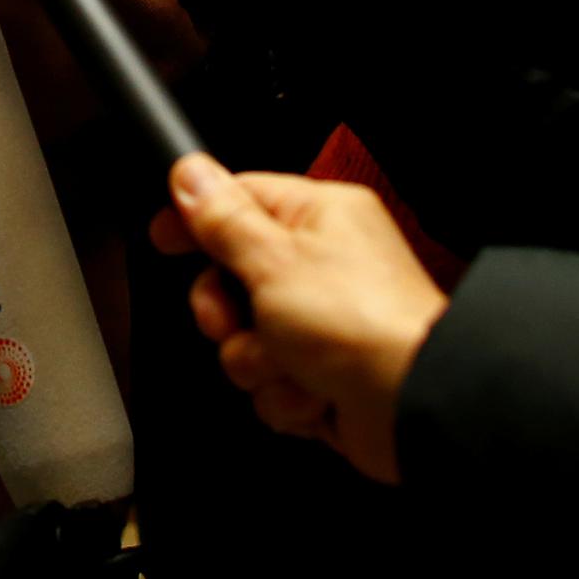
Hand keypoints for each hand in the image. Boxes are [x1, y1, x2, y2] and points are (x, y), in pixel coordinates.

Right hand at [149, 155, 446, 484]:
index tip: (165, 237)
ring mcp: (326, 323)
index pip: (241, 200)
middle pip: (233, 278)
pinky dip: (286, 395)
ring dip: (257, 361)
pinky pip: (272, 382)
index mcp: (321, 218)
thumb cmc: (363, 324)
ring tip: (289, 363)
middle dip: (227, 314)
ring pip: (247, 339)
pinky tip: (314, 393)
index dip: (197, 221)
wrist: (414, 405)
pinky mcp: (327, 374)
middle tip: (233, 320)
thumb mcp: (273, 259)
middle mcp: (326, 265)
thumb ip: (223, 219)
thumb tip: (190, 174)